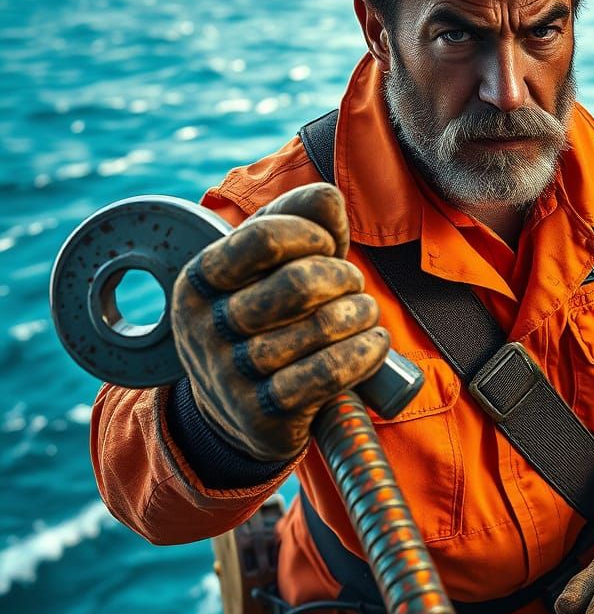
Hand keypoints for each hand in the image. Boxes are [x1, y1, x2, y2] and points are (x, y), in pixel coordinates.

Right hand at [171, 183, 389, 460]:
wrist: (240, 411)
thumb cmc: (268, 318)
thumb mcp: (269, 266)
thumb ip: (298, 217)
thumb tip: (328, 198)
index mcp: (200, 280)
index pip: (264, 237)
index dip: (311, 236)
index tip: (327, 247)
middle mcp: (204, 327)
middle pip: (301, 282)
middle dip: (344, 278)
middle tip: (352, 286)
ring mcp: (229, 375)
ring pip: (321, 327)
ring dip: (362, 315)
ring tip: (365, 315)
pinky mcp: (261, 415)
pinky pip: (328, 373)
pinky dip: (365, 352)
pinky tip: (374, 343)